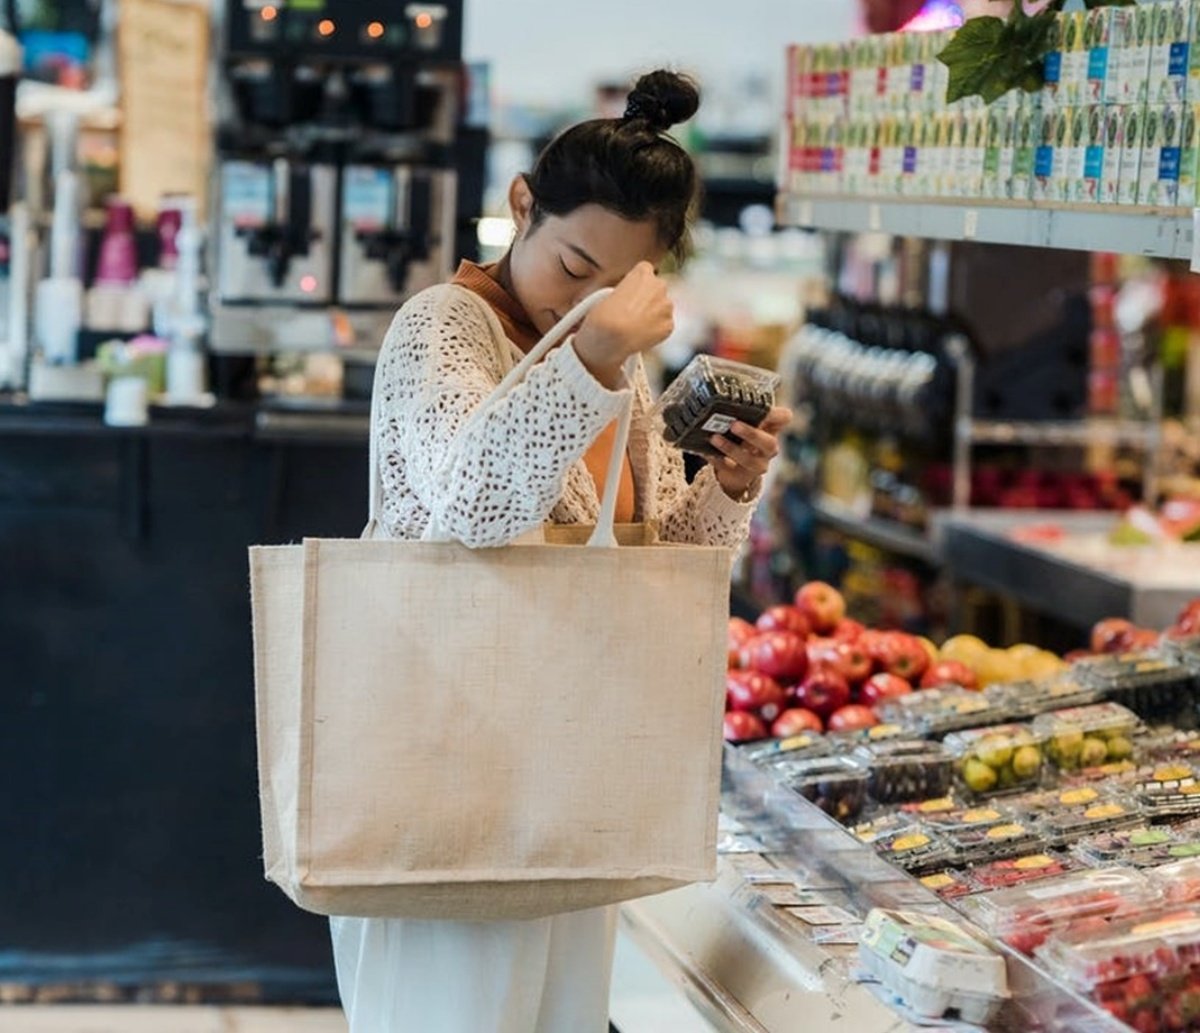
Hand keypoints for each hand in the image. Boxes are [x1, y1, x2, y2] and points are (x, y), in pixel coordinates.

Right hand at [574, 262, 673, 386]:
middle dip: (649, 298)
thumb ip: (625, 290)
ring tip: (636, 326)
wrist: (611, 338)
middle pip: (657, 289)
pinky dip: (657, 330)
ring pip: (663, 308)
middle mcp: (659, 285)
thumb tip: (626, 300)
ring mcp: (666, 306)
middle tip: (633, 311)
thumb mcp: (607, 293)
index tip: (631, 294)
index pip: (645, 271)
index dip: (637, 284)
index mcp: (643, 272)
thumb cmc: (604, 316)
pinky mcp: (669, 324)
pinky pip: (664, 326)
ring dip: (654, 314)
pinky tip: (642, 335)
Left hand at [708, 406, 792, 500]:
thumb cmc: (741, 437)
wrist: (735, 469)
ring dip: (730, 448)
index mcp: (771, 429)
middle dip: (751, 434)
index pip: (784, 418)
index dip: (778, 414)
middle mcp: (768, 448)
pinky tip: (707, 452)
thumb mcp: (746, 424)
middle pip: (769, 443)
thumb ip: (741, 413)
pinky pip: (728, 469)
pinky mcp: (741, 476)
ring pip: (748, 459)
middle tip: (734, 425)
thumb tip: (719, 396)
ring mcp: (757, 464)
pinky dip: (717, 459)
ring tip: (714, 438)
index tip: (764, 409)